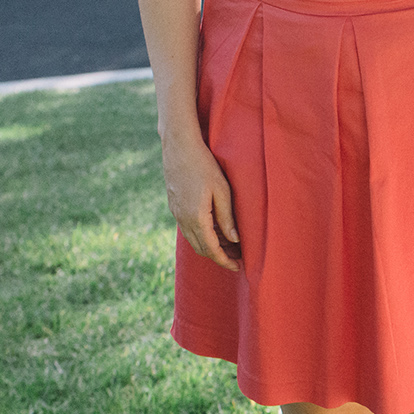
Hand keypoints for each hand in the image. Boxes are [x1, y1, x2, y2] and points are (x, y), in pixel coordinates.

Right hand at [161, 131, 239, 270]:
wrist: (178, 146)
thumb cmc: (204, 165)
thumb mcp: (222, 191)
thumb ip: (227, 218)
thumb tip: (234, 240)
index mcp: (196, 218)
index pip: (212, 249)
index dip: (225, 261)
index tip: (239, 267)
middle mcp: (183, 219)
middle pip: (201, 248)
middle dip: (220, 256)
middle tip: (238, 257)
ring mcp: (176, 213)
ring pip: (193, 240)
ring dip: (211, 246)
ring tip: (230, 246)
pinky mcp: (174, 206)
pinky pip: (188, 229)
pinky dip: (202, 235)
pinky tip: (215, 230)